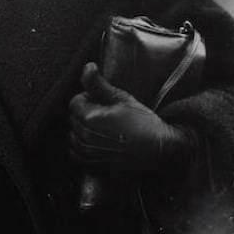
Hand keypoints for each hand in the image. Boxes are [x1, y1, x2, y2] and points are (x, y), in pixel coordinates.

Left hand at [68, 63, 193, 177]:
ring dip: (82, 130)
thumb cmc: (144, 123)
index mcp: (89, 118)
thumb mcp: (122, 99)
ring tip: (104, 129)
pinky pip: (76, 154)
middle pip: (73, 118)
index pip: (75, 102)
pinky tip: (98, 144)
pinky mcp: (93, 167)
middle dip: (85, 113)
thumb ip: (98, 84)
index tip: (103, 102)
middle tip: (106, 115)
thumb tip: (87, 66)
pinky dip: (82, 148)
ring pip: (73, 136)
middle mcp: (84, 137)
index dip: (89, 98)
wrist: (160, 152)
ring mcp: (88, 154)